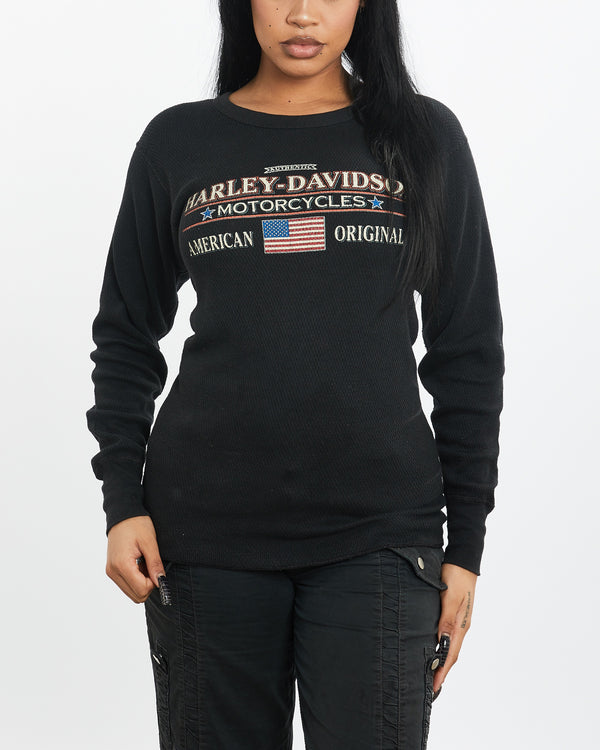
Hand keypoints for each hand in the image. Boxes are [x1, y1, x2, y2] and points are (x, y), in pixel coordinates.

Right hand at [106, 515, 165, 603]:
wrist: (123, 514)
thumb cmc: (136, 524)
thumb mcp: (150, 542)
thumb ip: (155, 564)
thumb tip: (161, 582)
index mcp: (121, 565)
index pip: (141, 590)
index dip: (154, 583)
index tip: (157, 569)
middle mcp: (113, 571)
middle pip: (136, 596)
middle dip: (148, 585)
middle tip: (151, 567)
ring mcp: (111, 571)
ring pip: (131, 592)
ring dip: (142, 582)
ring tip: (144, 563)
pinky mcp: (111, 569)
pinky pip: (126, 584)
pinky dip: (136, 579)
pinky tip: (139, 564)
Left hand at [433, 562, 477, 692]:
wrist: (462, 560)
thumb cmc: (455, 576)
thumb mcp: (450, 597)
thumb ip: (445, 620)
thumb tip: (441, 643)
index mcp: (460, 625)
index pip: (450, 654)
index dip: (442, 671)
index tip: (434, 687)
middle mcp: (460, 625)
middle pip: (451, 654)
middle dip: (441, 670)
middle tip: (430, 687)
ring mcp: (458, 619)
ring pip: (449, 645)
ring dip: (441, 660)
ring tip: (430, 673)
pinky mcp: (453, 612)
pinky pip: (447, 635)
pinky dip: (441, 646)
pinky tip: (433, 647)